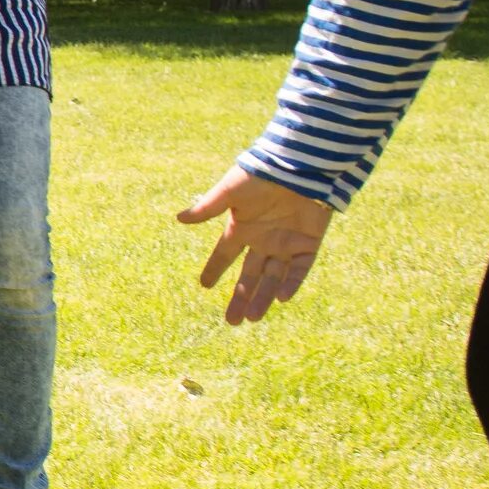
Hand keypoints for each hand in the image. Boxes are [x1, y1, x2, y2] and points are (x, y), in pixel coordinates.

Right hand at [178, 164, 333, 323]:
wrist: (300, 166)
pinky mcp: (308, 243)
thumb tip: (179, 219)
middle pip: (249, 275)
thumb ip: (208, 207)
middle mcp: (263, 239)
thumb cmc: (262, 174)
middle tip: (231, 322)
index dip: (214, 270)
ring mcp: (286, 243)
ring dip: (263, 298)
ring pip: (273, 278)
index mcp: (242, 227)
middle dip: (240, 298)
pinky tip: (282, 299)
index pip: (225, 254)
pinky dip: (292, 284)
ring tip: (251, 318)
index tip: (204, 286)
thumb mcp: (231, 190)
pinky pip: (299, 269)